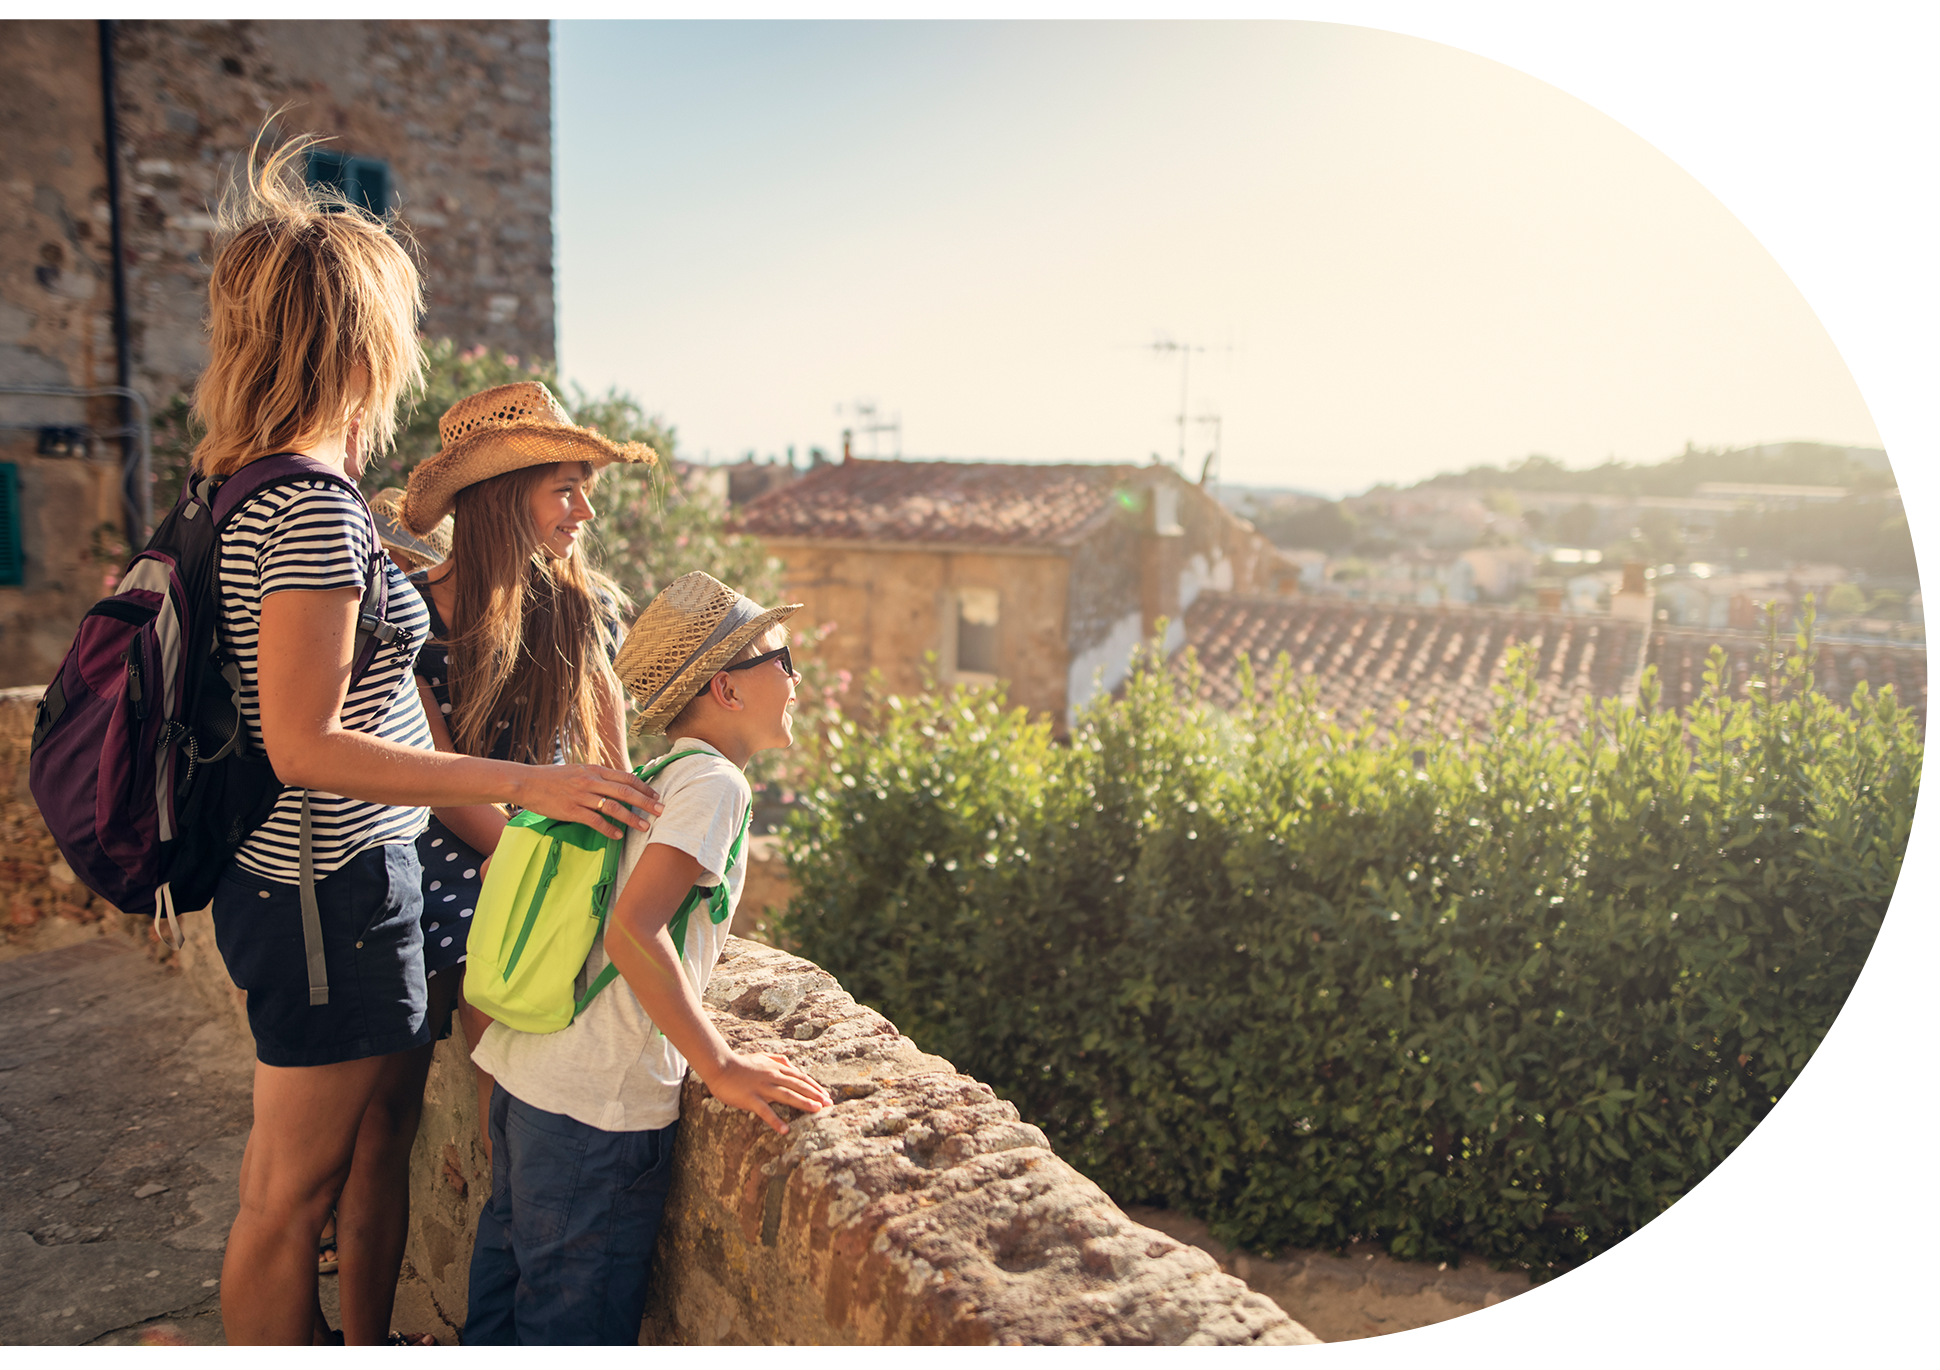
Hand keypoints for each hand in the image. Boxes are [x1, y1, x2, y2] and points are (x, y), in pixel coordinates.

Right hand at [511, 763, 664, 839]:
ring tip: (645, 828)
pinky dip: (608, 829)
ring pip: (613, 807)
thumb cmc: (552, 778)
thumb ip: (597, 777)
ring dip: (631, 818)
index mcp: (594, 770)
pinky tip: (618, 836)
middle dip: (646, 802)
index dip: (644, 787)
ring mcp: (581, 796)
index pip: (626, 777)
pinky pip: (595, 821)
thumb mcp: (578, 771)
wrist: (526, 782)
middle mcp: (591, 781)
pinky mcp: (571, 810)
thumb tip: (617, 784)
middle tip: (661, 811)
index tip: (657, 795)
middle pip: (625, 792)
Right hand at [707, 1053, 833, 1134]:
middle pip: (798, 1086)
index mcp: (776, 1068)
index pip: (800, 1077)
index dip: (815, 1086)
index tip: (826, 1095)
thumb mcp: (761, 1057)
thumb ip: (777, 1059)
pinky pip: (765, 1111)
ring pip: (787, 1095)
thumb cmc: (740, 1063)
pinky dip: (775, 1120)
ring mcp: (761, 1087)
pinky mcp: (750, 1098)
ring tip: (816, 1110)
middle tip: (829, 1104)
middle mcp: (772, 1076)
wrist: (719, 1066)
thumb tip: (790, 1063)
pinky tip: (785, 1130)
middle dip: (815, 1095)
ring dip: (803, 1102)